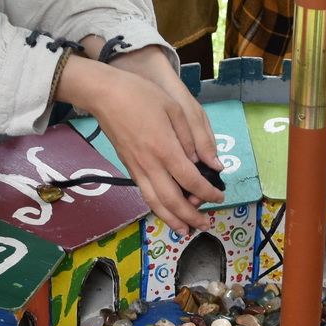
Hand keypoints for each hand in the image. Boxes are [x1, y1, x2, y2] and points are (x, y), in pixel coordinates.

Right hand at [63, 49, 220, 232]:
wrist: (105, 95)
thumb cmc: (142, 95)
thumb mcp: (176, 109)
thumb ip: (195, 138)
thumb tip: (213, 163)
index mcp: (165, 148)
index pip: (191, 180)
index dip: (208, 192)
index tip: (220, 196)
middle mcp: (150, 164)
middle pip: (172, 200)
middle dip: (190, 216)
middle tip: (204, 224)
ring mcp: (136, 168)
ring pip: (154, 202)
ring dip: (171, 220)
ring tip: (184, 231)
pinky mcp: (128, 167)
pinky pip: (145, 193)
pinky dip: (157, 207)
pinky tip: (165, 210)